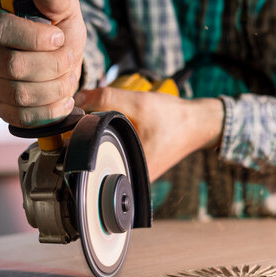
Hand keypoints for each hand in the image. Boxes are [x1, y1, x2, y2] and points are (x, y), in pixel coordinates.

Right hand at [0, 0, 85, 126]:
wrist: (57, 57)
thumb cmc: (56, 29)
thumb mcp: (62, 8)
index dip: (35, 37)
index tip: (60, 37)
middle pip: (12, 66)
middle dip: (52, 65)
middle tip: (70, 59)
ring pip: (20, 94)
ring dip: (55, 88)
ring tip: (69, 78)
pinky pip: (22, 117)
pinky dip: (50, 111)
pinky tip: (64, 99)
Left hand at [75, 88, 223, 180]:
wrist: (199, 123)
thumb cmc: (175, 118)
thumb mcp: (139, 103)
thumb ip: (106, 99)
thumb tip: (77, 98)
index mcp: (130, 170)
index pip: (90, 157)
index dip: (78, 137)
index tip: (76, 122)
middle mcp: (132, 178)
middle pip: (96, 157)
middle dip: (89, 135)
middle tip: (88, 117)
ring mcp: (135, 173)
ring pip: (106, 154)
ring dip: (100, 135)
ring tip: (102, 120)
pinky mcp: (137, 165)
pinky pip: (116, 151)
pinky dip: (112, 137)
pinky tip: (115, 125)